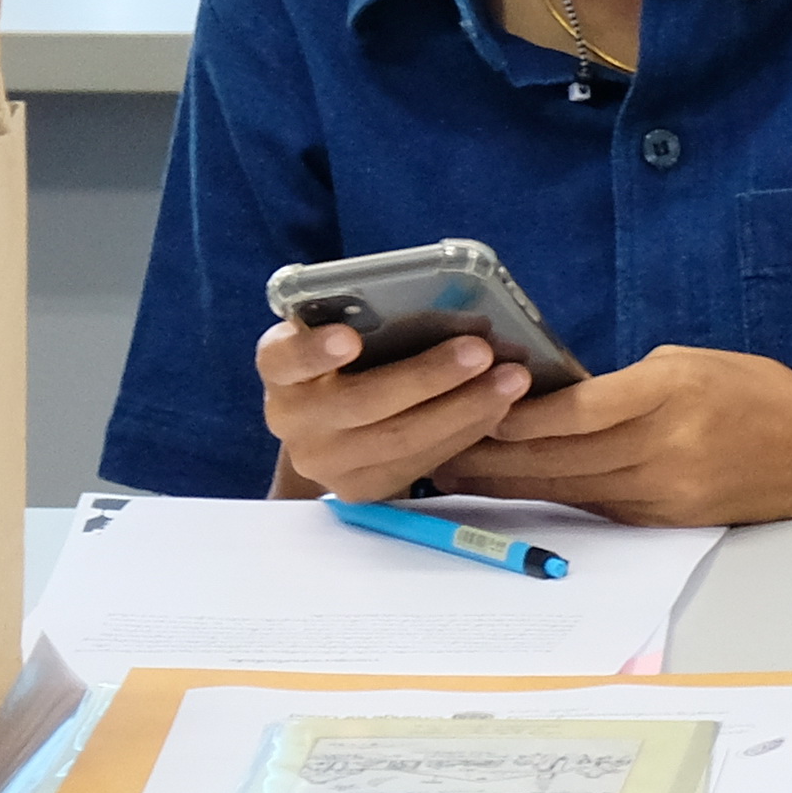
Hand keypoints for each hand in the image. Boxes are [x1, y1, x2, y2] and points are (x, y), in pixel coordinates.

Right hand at [258, 319, 535, 500]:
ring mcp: (323, 461)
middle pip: (361, 402)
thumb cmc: (351, 361)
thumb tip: (455, 303)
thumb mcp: (346, 334)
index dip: (314, 350)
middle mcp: (291, 418)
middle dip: (428, 376)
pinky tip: (499, 407)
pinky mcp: (358, 489)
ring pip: (398, 439)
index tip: (349, 337)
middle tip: (482, 351)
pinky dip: (464, 432)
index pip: (284, 357)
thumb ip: (373, 321)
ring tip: (511, 379)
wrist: (331, 428)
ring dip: (463, 408)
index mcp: (280, 368)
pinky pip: (418, 463)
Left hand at [438, 346, 791, 523]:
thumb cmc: (762, 395)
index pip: (573, 411)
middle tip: (431, 446)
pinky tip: (514, 488)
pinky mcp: (662, 518)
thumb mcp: (696, 362)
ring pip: (564, 487)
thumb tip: (562, 396)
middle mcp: (662, 447)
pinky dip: (548, 495)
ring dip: (505, 482)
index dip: (512, 416)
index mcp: (670, 394)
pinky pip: (593, 505)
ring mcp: (661, 490)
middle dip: (487, 454)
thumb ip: (629, 382)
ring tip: (452, 472)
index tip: (466, 405)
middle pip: (555, 458)